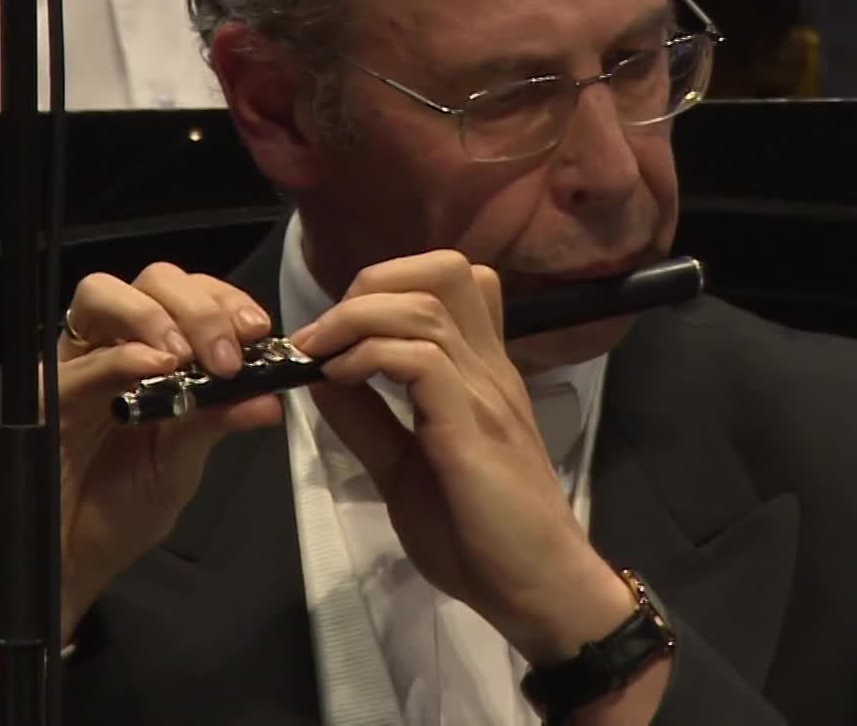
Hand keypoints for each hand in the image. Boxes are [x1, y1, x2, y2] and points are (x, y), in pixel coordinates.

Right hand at [0, 264, 280, 675]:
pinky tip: (154, 367)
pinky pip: (79, 363)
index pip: (189, 296)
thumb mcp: (183, 463)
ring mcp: (76, 367)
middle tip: (227, 355)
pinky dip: (119, 357)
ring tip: (187, 357)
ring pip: (103, 295)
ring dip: (155, 316)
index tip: (258, 330)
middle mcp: (113, 348)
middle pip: (151, 281)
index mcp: (154, 355)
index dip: (224, 301)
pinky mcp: (43, 398)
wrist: (70, 563)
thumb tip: (272, 399)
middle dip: (198, 306)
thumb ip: (218, 422)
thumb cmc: (121, 511)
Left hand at [297, 250, 636, 663]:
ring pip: (425, 304)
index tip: (341, 331)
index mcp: (479, 373)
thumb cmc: (480, 537)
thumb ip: (368, 422)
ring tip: (320, 355)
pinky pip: (421, 358)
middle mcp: (488, 367)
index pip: (454, 283)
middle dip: (372, 282)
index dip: (389, 286)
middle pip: (444, 270)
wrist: (536, 587)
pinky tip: (342, 380)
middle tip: (328, 333)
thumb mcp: (403, 470)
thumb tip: (322, 376)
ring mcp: (485, 390)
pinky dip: (369, 355)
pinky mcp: (473, 425)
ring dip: (357, 317)